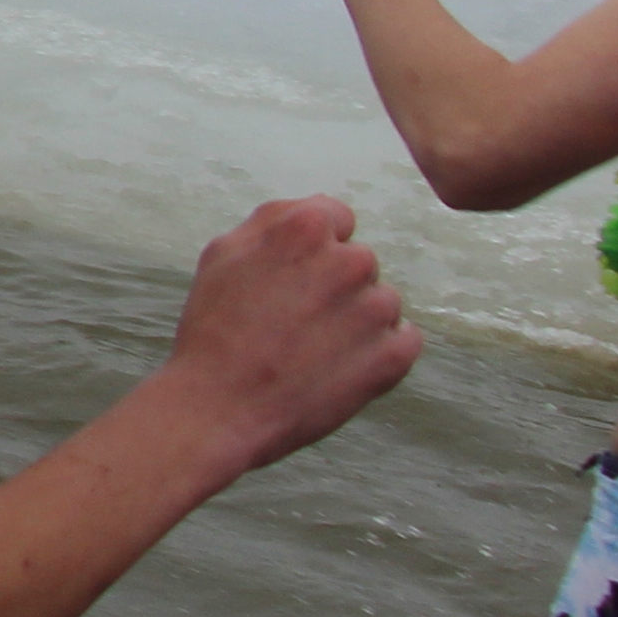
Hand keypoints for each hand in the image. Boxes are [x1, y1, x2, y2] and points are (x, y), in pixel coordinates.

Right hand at [163, 194, 417, 474]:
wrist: (219, 409)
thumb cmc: (214, 331)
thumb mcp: (223, 254)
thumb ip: (274, 219)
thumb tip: (316, 207)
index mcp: (305, 228)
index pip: (337, 218)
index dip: (311, 251)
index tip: (291, 280)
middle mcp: (350, 261)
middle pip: (358, 262)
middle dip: (334, 285)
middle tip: (292, 321)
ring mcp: (376, 309)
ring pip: (380, 302)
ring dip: (356, 321)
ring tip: (311, 350)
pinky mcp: (393, 355)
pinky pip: (403, 339)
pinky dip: (379, 352)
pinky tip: (338, 366)